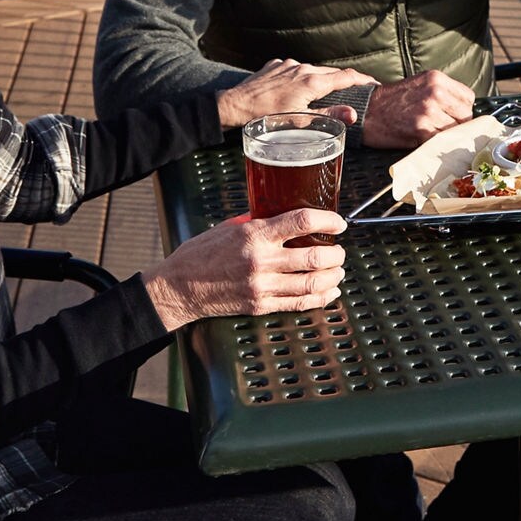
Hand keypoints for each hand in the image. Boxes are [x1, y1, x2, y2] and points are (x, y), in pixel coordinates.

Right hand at [143, 209, 346, 330]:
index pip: (300, 222)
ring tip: (338, 270)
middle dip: (336, 254)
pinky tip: (329, 292)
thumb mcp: (229, 227)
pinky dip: (320, 298)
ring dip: (333, 276)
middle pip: (314, 257)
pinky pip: (299, 304)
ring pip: (312, 283)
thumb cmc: (201, 254)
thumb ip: (257, 221)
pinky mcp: (261, 306)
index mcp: (254, 234)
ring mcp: (262, 286)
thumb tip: (281, 215)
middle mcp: (261, 261)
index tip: (338, 222)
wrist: (180, 287)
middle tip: (340, 250)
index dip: (327, 220)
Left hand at [215, 57, 376, 129]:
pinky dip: (301, 77)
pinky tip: (295, 90)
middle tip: (354, 90)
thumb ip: (329, 117)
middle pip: (330, 72)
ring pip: (312, 70)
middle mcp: (302, 68)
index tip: (373, 83)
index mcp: (312, 82)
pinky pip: (295, 69)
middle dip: (343, 81)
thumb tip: (353, 114)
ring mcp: (288, 65)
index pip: (345, 77)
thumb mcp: (301, 121)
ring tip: (323, 94)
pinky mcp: (276, 65)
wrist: (236, 105)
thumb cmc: (268, 117)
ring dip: (320, 80)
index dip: (363, 80)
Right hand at [362, 70, 475, 149]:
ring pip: (454, 130)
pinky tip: (421, 136)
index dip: (461, 109)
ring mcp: (428, 111)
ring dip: (444, 134)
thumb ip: (443, 93)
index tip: (452, 114)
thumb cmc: (393, 100)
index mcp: (436, 78)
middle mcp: (435, 92)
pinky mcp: (421, 130)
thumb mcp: (420, 84)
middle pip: (465, 115)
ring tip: (428, 130)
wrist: (367, 111)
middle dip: (456, 123)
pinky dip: (434, 142)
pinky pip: (440, 140)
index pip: (468, 97)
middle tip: (440, 125)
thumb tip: (466, 111)